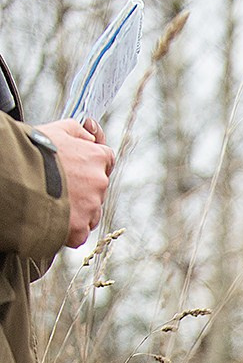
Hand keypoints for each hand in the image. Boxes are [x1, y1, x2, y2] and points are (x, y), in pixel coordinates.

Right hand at [38, 117, 114, 246]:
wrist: (17, 177)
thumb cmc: (32, 152)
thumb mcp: (55, 130)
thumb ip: (77, 131)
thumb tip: (90, 135)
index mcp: (96, 157)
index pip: (106, 160)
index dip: (91, 163)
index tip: (80, 167)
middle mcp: (99, 182)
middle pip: (97, 188)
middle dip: (82, 189)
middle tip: (58, 187)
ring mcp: (91, 207)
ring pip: (91, 212)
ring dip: (78, 210)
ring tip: (52, 203)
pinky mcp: (79, 229)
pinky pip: (80, 232)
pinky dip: (70, 230)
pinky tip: (54, 220)